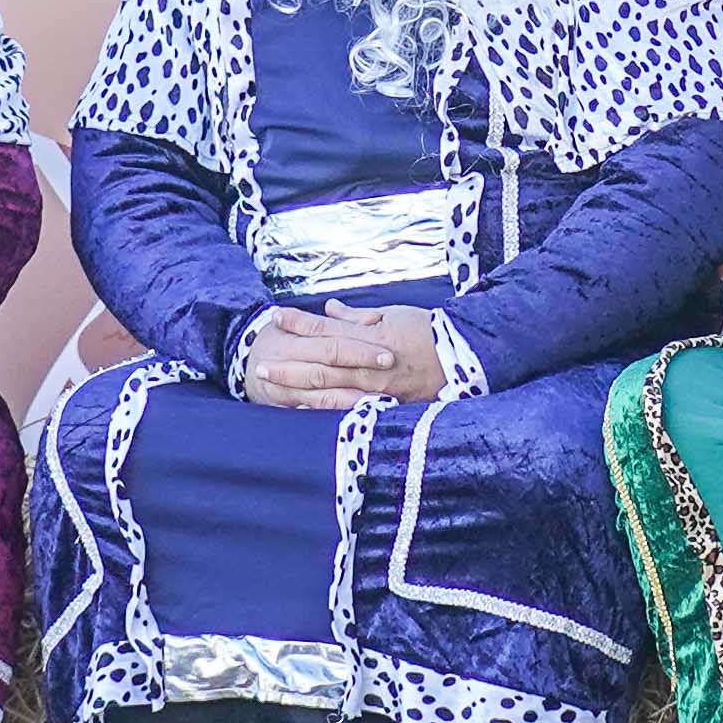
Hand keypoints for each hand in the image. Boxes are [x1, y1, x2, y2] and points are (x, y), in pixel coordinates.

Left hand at [242, 305, 444, 405]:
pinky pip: (348, 409)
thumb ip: (357, 317)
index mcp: (368, 336)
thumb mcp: (393, 314)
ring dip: (297, 387)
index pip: (325, 329)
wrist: (462, 357)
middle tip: (260, 363)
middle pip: (319, 362)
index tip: (275, 317)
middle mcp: (366, 362)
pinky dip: (324, 411)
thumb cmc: (428, 331)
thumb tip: (329, 310)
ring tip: (272, 386)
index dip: (299, 323)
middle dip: (288, 363)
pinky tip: (303, 412)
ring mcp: (373, 387)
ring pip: (327, 388)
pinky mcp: (383, 404)